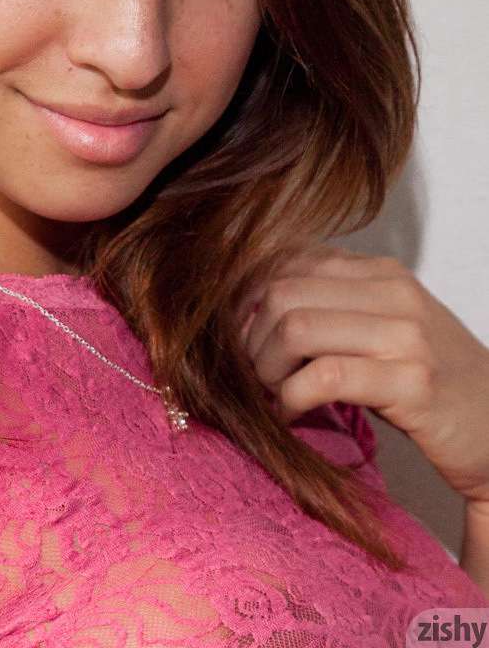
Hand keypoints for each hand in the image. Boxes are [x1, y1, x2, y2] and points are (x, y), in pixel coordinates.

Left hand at [239, 243, 488, 502]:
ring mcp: (406, 334)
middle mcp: (393, 291)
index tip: (240, 336)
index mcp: (380, 271)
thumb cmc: (434, 382)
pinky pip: (324, 377)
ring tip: (273, 394)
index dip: (247, 299)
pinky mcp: (412, 382)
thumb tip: (249, 306)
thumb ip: (332, 306)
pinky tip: (291, 413)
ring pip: (296, 327)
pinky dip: (291, 398)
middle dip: (251, 337)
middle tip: (254, 374)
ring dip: (267, 368)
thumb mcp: (384, 326)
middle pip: (281, 292)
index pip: (286, 260)